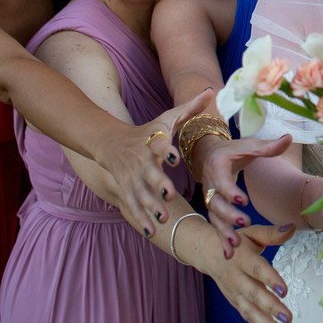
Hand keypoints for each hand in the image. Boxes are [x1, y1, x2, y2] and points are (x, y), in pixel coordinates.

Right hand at [102, 89, 213, 235]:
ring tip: (164, 218)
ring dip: (151, 206)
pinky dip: (140, 219)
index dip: (165, 150)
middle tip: (170, 193)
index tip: (173, 157)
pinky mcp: (126, 191)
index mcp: (153, 141)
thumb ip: (189, 108)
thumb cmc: (148, 131)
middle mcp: (141, 161)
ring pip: (141, 194)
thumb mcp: (167, 118)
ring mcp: (132, 178)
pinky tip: (151, 231)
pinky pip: (133, 206)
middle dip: (157, 183)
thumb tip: (211, 90)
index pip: (158, 144)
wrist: (112, 143)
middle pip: (148, 173)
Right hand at [200, 134, 293, 255]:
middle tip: (244, 222)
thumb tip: (289, 137)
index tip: (243, 200)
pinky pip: (215, 226)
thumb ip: (268, 146)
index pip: (222, 181)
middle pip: (217, 203)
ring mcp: (210, 199)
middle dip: (229, 214)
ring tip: (236, 244)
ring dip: (224, 232)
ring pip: (214, 218)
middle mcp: (210, 184)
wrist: (210, 156)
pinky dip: (221, 241)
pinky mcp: (213, 210)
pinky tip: (229, 256)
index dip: (230, 191)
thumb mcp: (249, 146)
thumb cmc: (234, 151)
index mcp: (218, 166)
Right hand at [206, 223, 296, 322]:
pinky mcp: (234, 301)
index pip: (257, 269)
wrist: (208, 252)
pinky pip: (247, 315)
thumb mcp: (252, 232)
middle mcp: (236, 277)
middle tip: (287, 318)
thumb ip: (272, 233)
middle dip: (271, 307)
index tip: (284, 290)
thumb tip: (292, 227)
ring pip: (249, 310)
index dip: (270, 279)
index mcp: (242, 257)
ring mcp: (234, 291)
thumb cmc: (237, 241)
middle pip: (254, 294)